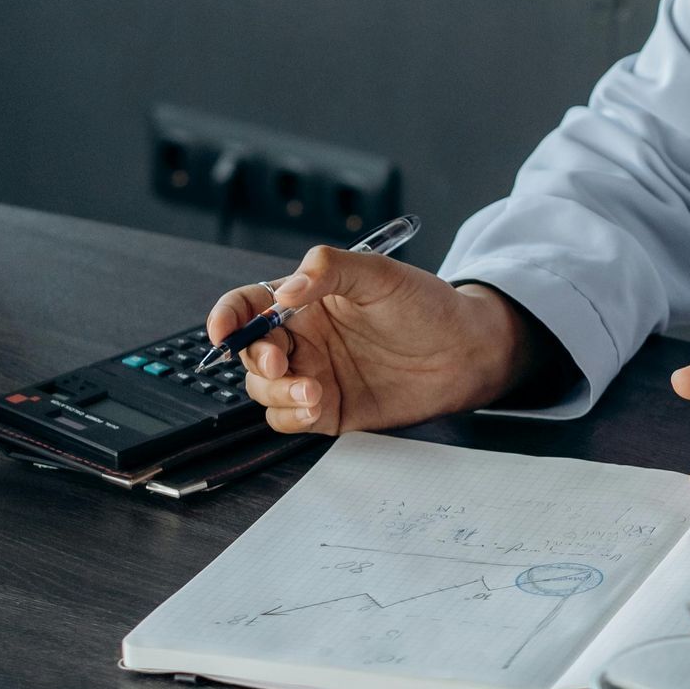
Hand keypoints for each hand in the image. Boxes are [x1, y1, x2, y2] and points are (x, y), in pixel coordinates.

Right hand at [206, 249, 525, 437]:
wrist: (466, 352)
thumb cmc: (426, 305)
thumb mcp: (379, 274)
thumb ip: (330, 270)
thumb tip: (286, 290)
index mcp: (307, 299)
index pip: (250, 304)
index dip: (228, 316)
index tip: (223, 330)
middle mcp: (304, 337)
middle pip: (249, 351)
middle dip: (255, 359)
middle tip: (279, 362)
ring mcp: (314, 373)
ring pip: (264, 389)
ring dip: (277, 392)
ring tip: (314, 391)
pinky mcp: (328, 409)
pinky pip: (288, 418)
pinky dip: (292, 416)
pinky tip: (317, 406)